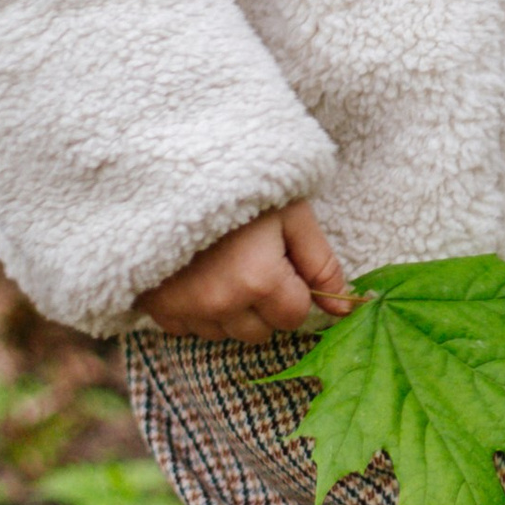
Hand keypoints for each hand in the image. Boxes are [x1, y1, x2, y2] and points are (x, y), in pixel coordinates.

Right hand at [136, 201, 355, 343]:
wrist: (175, 171)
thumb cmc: (244, 186)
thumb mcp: (293, 215)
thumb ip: (322, 264)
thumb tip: (344, 309)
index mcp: (259, 280)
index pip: (294, 316)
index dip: (295, 290)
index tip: (282, 261)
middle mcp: (221, 304)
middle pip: (261, 332)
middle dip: (265, 305)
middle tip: (253, 262)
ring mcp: (186, 309)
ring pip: (226, 334)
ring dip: (232, 311)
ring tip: (224, 266)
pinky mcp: (159, 309)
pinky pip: (191, 329)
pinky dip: (200, 311)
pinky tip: (199, 277)